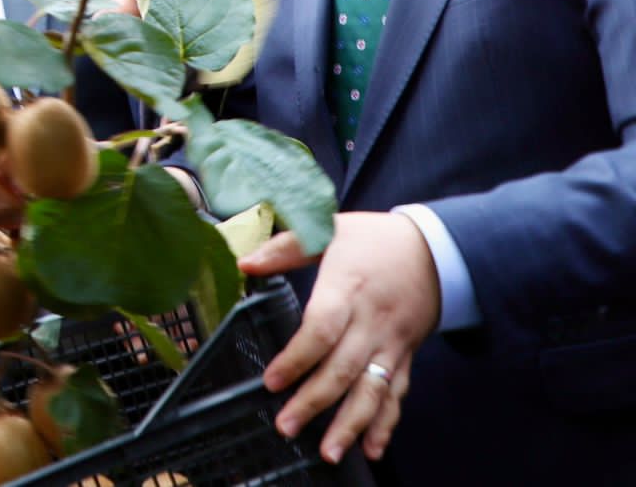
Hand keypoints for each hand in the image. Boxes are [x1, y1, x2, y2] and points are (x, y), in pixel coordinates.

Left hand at [240, 212, 440, 463]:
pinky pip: (397, 394)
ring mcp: (392, 344)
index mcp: (348, 290)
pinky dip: (386, 424)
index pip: (321, 330)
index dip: (297, 359)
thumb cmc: (374, 239)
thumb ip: (286, 248)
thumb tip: (245, 263)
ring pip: (372, 391)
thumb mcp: (330, 229)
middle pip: (343, 369)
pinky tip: (372, 449)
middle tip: (286, 427)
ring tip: (330, 452)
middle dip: (314, 402)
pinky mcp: (405, 356)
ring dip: (351, 425)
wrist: (436, 249)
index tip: (272, 382)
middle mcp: (372, 323)